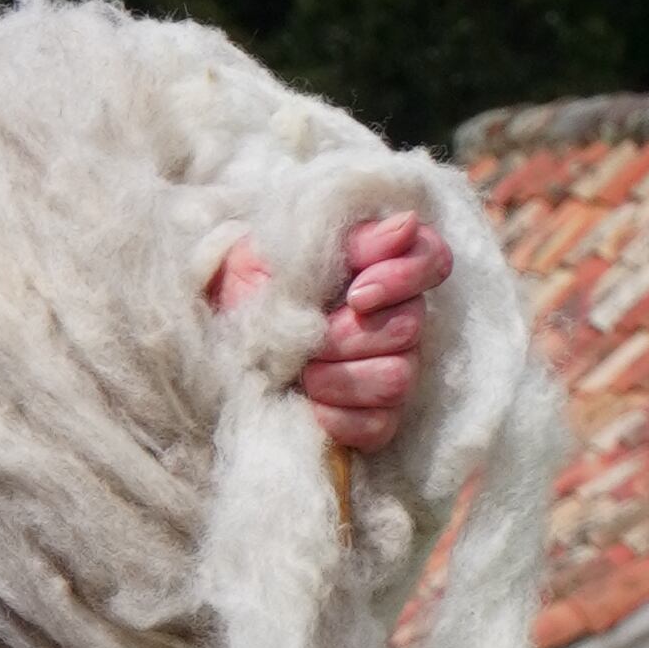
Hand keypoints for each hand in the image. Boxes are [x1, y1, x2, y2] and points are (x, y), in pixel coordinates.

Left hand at [209, 205, 451, 451]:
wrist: (216, 338)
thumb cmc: (251, 284)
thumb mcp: (283, 248)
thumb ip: (349, 238)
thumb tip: (407, 223)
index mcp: (381, 265)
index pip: (432, 259)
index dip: (404, 277)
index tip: (355, 293)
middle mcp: (398, 316)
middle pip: (409, 327)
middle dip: (348, 336)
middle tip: (309, 337)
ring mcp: (391, 368)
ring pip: (398, 378)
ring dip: (340, 377)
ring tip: (302, 371)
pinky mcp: (375, 417)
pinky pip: (380, 424)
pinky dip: (339, 417)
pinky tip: (310, 403)